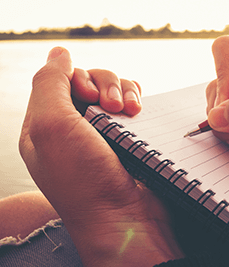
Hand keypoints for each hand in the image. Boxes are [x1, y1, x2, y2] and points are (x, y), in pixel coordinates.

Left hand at [19, 47, 183, 265]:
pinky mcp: (129, 137)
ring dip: (125, 92)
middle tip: (115, 108)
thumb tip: (59, 52)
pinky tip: (139, 113)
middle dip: (106, 85)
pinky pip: (133, 103)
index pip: (61, 79)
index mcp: (47, 125)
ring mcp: (104, 131)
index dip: (78, 78)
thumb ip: (50, 83)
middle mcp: (74, 126)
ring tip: (132, 112)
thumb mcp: (52, 128)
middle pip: (90, 80)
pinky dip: (137, 100)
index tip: (89, 96)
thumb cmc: (85, 180)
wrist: (127, 218)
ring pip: (115, 89)